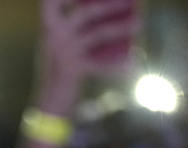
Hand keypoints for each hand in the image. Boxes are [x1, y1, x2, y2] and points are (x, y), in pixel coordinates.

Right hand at [36, 0, 139, 114]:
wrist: (49, 98)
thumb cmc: (59, 65)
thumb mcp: (59, 42)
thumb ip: (72, 26)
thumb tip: (108, 9)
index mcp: (50, 25)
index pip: (52, 1)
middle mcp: (55, 35)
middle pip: (86, 13)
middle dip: (109, 5)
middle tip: (128, 1)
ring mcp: (65, 52)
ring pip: (98, 34)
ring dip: (120, 27)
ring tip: (138, 23)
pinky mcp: (74, 69)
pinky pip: (101, 65)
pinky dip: (117, 65)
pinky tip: (132, 63)